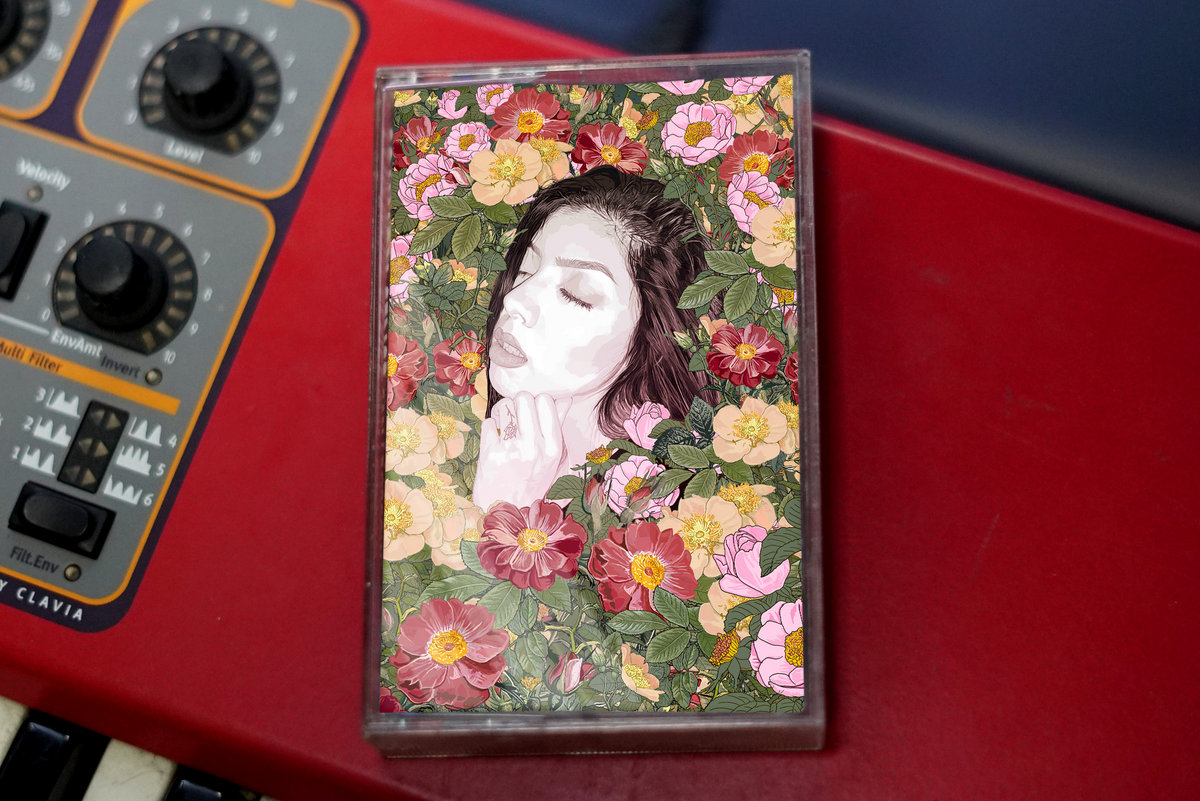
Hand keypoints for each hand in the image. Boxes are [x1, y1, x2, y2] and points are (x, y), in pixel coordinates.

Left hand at [473, 392, 567, 509]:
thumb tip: (565, 399)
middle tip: (517, 416)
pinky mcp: (490, 455)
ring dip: (503, 413)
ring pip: (504, 407)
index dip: (537, 401)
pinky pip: (489, 423)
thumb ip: (559, 427)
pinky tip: (496, 440)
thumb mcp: (556, 460)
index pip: (546, 401)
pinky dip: (491, 429)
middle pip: (524, 398)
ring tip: (505, 426)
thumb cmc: (534, 484)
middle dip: (518, 403)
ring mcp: (511, 451)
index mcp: (554, 448)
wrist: (510, 514)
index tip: (533, 411)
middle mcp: (534, 448)